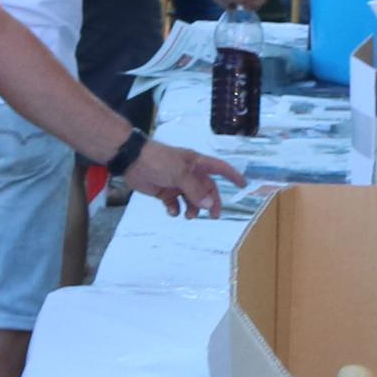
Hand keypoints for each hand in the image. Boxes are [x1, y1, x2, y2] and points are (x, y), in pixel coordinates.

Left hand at [124, 141, 246, 217]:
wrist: (132, 161)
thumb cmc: (159, 161)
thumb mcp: (180, 173)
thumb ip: (195, 190)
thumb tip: (209, 205)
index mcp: (197, 164)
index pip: (220, 168)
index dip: (232, 175)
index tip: (243, 185)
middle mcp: (189, 173)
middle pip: (207, 189)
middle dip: (211, 202)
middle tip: (213, 216)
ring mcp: (177, 182)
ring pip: (192, 199)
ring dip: (193, 208)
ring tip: (189, 216)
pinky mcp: (164, 191)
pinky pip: (175, 203)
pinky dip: (176, 209)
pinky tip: (172, 211)